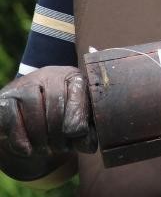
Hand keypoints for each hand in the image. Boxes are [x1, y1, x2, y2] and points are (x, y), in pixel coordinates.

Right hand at [0, 66, 95, 180]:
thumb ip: (86, 131)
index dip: (77, 113)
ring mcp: (24, 85)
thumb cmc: (62, 118)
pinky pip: (11, 118)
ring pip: (33, 108)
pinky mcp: (4, 100)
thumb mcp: (78, 120)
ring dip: (41, 136)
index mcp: (72, 76)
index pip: (78, 88)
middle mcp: (48, 75)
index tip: (75, 133)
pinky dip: (20, 138)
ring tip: (47, 150)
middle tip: (61, 148)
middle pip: (55, 100)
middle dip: (59, 130)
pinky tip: (28, 150)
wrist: (30, 115)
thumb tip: (88, 145)